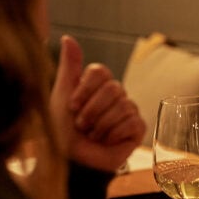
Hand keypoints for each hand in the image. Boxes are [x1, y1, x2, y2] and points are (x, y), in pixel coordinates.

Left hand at [50, 35, 144, 172]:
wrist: (71, 161)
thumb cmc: (62, 131)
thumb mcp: (61, 96)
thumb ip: (69, 68)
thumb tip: (68, 37)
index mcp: (98, 86)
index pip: (100, 72)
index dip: (85, 90)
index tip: (72, 107)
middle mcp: (116, 96)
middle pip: (112, 88)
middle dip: (92, 110)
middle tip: (82, 125)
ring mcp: (128, 111)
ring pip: (122, 106)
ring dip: (101, 125)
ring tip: (92, 136)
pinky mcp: (137, 129)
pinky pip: (132, 122)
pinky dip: (114, 134)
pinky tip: (106, 141)